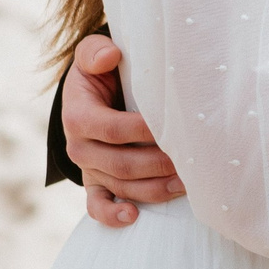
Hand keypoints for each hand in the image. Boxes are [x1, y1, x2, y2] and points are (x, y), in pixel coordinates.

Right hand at [63, 34, 182, 226]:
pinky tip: (134, 217)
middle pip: (122, 164)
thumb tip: (110, 56)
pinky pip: (97, 207)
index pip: (113, 128)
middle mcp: (80, 147)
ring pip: (121, 186)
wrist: (88, 95)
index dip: (143, 131)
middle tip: (190, 162)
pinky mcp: (94, 184)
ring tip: (185, 185)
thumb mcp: (91, 55)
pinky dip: (113, 216)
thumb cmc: (99, 72)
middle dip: (158, 165)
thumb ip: (96, 51)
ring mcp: (87, 169)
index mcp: (78, 116)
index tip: (173, 127)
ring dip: (154, 189)